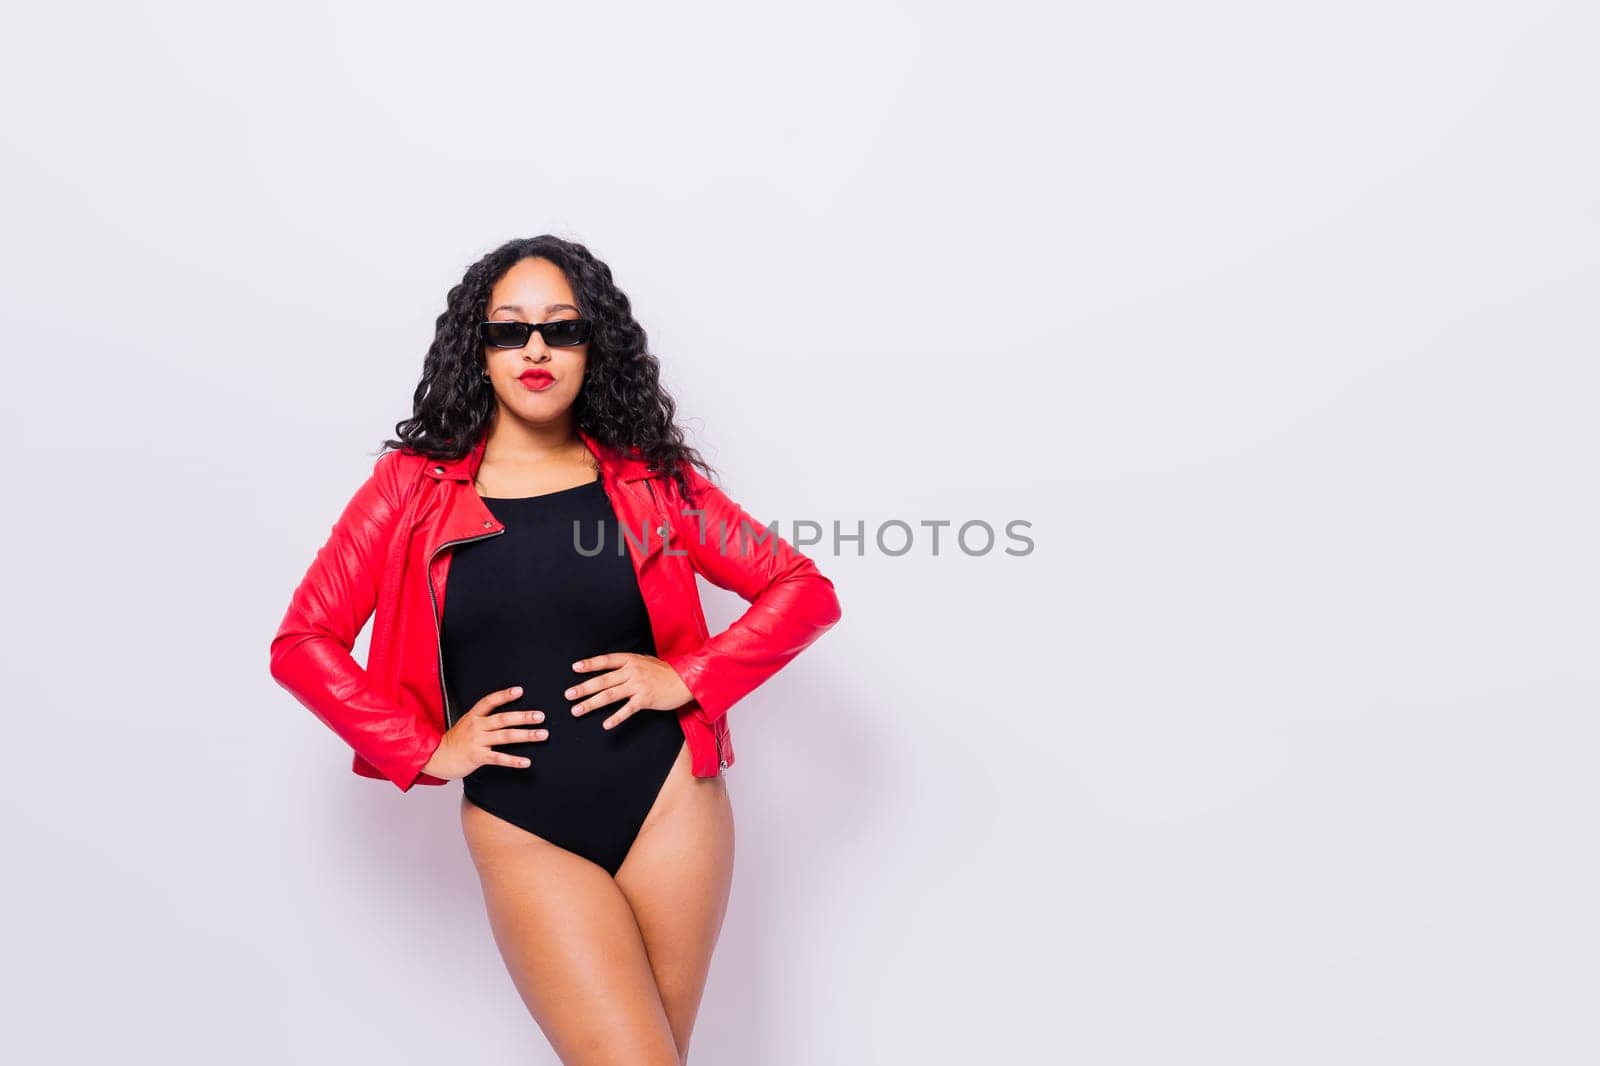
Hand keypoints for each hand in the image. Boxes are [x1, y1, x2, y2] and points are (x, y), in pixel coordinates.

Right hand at [422, 685, 547, 780]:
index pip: (489, 701)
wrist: (437, 757)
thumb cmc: (456, 740)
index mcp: (474, 716)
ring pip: (505, 736)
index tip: (520, 690)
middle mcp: (476, 726)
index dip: (504, 695)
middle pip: (503, 719)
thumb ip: (484, 718)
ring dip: (526, 735)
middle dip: (523, 717)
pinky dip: (514, 760)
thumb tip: (507, 714)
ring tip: (542, 734)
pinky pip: (499, 758)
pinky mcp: (477, 757)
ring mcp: (477, 741)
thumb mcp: (467, 723)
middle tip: (540, 716)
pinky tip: (527, 761)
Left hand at [567, 653, 691, 730]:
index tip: (575, 668)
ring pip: (610, 695)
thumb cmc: (664, 671)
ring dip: (592, 703)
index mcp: (631, 660)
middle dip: (584, 688)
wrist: (685, 680)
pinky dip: (616, 717)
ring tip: (577, 710)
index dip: (590, 664)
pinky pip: (627, 710)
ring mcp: (638, 686)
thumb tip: (609, 667)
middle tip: (568, 695)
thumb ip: (627, 664)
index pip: (606, 661)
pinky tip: (606, 724)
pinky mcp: (646, 699)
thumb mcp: (644, 661)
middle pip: (603, 680)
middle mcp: (632, 671)